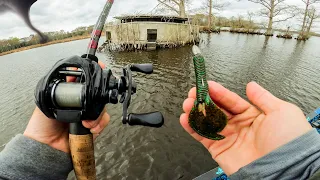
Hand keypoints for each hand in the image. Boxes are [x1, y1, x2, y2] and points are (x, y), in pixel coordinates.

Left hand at [24, 61, 109, 152]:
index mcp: (70, 94)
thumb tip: (71, 67)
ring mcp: (88, 114)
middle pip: (97, 93)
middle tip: (95, 99)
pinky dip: (100, 124)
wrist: (47, 147)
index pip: (85, 80)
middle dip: (98, 97)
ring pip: (102, 107)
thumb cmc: (42, 124)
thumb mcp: (47, 99)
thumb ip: (60, 85)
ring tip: (86, 123)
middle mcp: (81, 103)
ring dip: (97, 114)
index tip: (100, 67)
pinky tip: (90, 128)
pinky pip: (104, 120)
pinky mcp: (93, 126)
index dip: (94, 73)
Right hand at [180, 81, 311, 174]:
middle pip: (217, 109)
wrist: (283, 169)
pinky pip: (202, 136)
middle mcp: (239, 127)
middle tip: (194, 92)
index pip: (231, 100)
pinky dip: (192, 128)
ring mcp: (228, 138)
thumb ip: (263, 97)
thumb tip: (251, 85)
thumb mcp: (281, 112)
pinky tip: (186, 118)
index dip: (218, 92)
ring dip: (195, 111)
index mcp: (253, 116)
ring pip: (207, 121)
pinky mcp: (219, 150)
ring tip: (187, 103)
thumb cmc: (288, 141)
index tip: (207, 84)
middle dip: (204, 100)